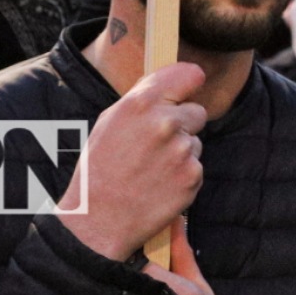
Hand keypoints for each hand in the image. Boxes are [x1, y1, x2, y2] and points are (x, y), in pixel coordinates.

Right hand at [58, 63, 208, 260]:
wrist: (98, 220)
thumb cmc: (99, 168)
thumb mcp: (111, 122)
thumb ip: (143, 100)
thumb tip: (172, 84)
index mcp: (141, 103)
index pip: (189, 75)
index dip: (190, 82)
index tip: (189, 88)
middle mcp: (165, 123)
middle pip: (197, 111)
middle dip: (183, 123)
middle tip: (157, 144)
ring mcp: (182, 151)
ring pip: (195, 141)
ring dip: (181, 152)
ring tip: (151, 169)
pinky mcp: (193, 177)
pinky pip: (196, 166)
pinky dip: (182, 175)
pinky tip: (159, 184)